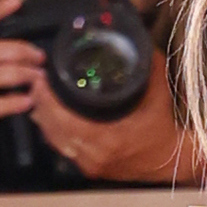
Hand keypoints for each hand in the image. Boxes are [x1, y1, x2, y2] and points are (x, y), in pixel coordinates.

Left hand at [14, 69, 206, 187]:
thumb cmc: (163, 128)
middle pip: (53, 130)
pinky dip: (53, 130)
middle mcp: (94, 155)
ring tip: (38, 95)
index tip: (41, 79)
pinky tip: (48, 115)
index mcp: (108, 138)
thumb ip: (147, 65)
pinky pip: (62, 147)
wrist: (170, 161)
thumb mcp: (158, 92)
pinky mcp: (89, 168)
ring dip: (43, 117)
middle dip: (41, 104)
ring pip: (54, 140)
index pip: (64, 120)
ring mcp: (90, 164)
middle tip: (35, 82)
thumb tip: (136, 38)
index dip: (48, 100)